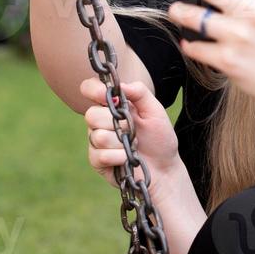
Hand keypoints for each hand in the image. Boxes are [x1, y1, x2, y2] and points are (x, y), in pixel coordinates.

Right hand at [80, 78, 181, 192]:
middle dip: (116, 123)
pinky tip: (128, 158)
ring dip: (122, 142)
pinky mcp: (97, 161)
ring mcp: (96, 142)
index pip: (89, 90)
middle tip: (131, 129)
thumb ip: (140, 92)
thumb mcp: (155, 111)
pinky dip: (119, 156)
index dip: (93, 90)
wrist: (165, 168)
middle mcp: (100, 122)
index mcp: (111, 106)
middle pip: (91, 115)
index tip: (107, 97)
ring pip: (98, 136)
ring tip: (133, 145)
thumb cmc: (160, 138)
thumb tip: (121, 85)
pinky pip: (101, 155)